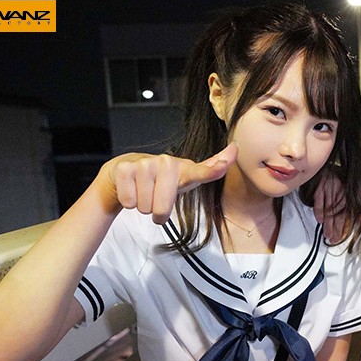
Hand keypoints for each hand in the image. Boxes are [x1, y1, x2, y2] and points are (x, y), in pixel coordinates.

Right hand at [98, 143, 237, 223]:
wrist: (125, 172)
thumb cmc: (161, 180)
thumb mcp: (185, 178)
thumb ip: (210, 169)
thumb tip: (235, 148)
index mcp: (184, 169)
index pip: (202, 172)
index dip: (215, 169)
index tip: (227, 162)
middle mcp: (166, 162)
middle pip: (162, 210)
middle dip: (158, 213)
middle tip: (157, 199)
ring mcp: (145, 164)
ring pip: (145, 208)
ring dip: (144, 206)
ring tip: (145, 192)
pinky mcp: (125, 169)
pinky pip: (129, 202)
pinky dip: (129, 202)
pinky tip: (132, 189)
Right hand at [313, 171, 348, 243]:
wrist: (329, 166)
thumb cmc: (338, 179)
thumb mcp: (349, 191)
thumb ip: (352, 205)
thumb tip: (360, 217)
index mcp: (347, 196)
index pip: (346, 214)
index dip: (343, 226)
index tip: (340, 237)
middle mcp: (339, 194)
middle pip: (337, 214)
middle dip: (335, 229)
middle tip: (333, 240)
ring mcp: (330, 191)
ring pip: (329, 210)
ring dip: (328, 224)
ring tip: (327, 234)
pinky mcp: (320, 187)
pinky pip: (319, 200)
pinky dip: (319, 210)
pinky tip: (320, 219)